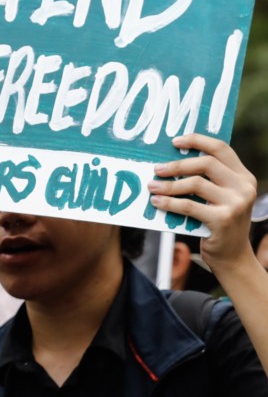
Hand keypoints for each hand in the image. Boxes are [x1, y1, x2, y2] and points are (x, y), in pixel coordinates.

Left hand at [148, 133, 257, 272]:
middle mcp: (244, 186)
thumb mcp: (219, 197)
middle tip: (157, 169)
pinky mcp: (223, 220)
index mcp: (243, 176)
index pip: (221, 149)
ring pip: (196, 184)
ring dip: (169, 185)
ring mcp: (236, 203)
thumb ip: (207, 180)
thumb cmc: (217, 222)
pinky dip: (170, 203)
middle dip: (177, 165)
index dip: (197, 141)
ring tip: (152, 187)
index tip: (174, 141)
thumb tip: (170, 161)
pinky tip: (156, 202)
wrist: (231, 256)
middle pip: (206, 163)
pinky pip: (190, 206)